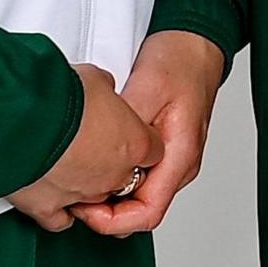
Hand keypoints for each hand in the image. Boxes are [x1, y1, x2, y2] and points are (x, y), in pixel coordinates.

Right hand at [7, 62, 157, 231]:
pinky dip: (57, 212)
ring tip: (66, 164)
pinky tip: (54, 200)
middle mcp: (113, 175)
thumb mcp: (94, 80)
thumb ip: (105, 91)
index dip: (138, 141)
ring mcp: (83, 194)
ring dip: (84, 184)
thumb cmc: (59, 99)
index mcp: (135, 144)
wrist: (20, 121)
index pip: (153, 151)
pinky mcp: (48, 208)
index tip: (124, 134)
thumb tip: (99, 90)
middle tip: (91, 146)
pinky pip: (59, 219)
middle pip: (125, 178)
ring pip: (94, 198)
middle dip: (111, 165)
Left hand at [72, 31, 227, 236]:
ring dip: (106, 197)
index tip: (83, 207)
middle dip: (102, 211)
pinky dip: (112, 181)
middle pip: (139, 213)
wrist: (196, 44)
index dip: (111, 221)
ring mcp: (171, 161)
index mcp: (180, 155)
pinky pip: (136, 181)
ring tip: (78, 177)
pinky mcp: (162, 154)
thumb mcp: (147, 87)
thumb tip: (100, 150)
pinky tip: (92, 163)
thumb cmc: (179, 62)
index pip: (147, 214)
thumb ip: (126, 124)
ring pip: (136, 199)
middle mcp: (179, 165)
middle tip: (71, 192)